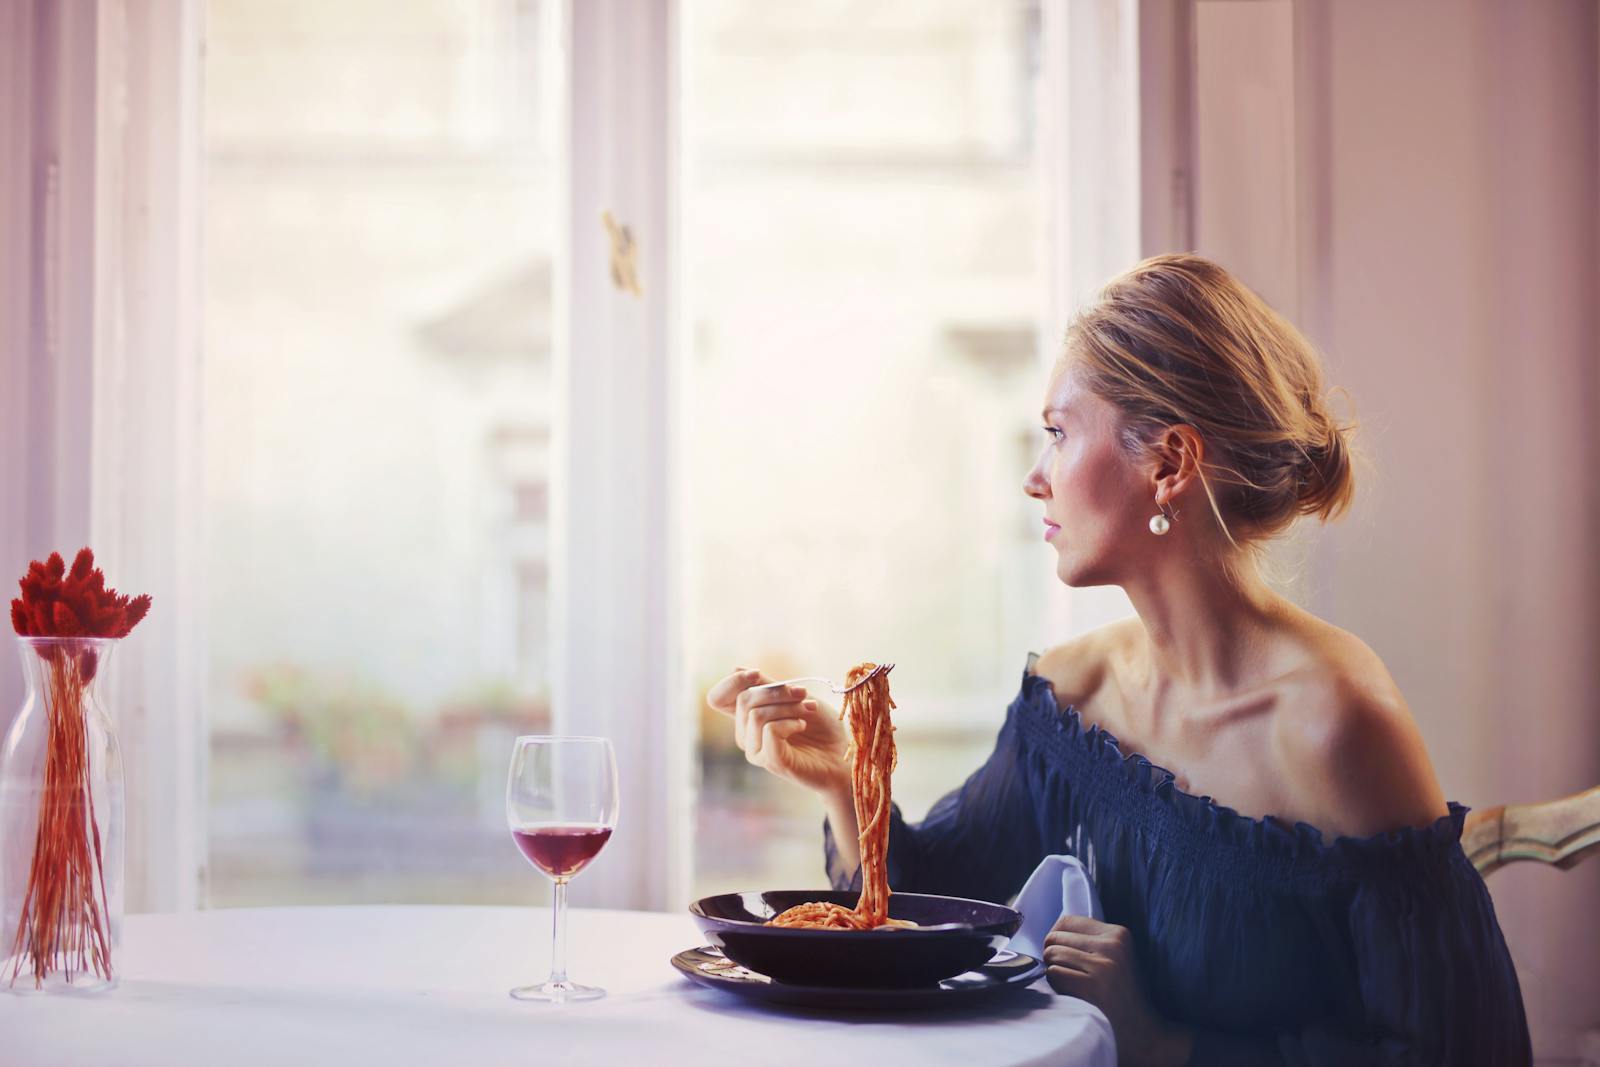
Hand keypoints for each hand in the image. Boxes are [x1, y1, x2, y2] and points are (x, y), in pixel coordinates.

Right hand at [705, 668, 850, 795]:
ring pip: (756, 714)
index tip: (757, 674)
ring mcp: (756, 751)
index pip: (717, 698)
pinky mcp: (771, 762)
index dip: (732, 683)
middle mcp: (745, 735)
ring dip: (788, 707)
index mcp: (746, 718)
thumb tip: (735, 669)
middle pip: (743, 700)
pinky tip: (802, 726)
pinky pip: (770, 730)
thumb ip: (767, 686)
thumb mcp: (793, 698)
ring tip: (808, 710)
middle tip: (803, 694)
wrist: (842, 754)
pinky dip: (790, 722)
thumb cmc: (819, 727)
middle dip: (777, 691)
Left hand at [1044, 915, 1194, 1065]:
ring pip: (1051, 954)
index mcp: (1118, 933)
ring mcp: (1103, 966)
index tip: (1063, 955)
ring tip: (1071, 984)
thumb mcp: (1115, 957)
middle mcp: (1112, 945)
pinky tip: (1072, 995)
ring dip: (1053, 971)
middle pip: (1055, 937)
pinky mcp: (1092, 986)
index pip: (1066, 921)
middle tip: (1066, 973)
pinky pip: (1054, 974)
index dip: (1057, 938)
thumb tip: (1051, 933)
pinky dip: (1056, 985)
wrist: (1142, 1033)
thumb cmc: (1121, 995)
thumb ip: (1089, 940)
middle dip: (1052, 955)